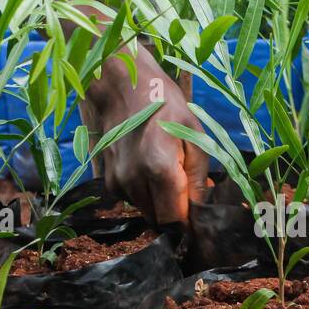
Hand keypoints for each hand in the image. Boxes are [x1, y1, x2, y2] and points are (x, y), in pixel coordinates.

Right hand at [85, 51, 207, 225]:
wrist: (120, 85)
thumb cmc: (163, 104)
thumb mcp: (193, 135)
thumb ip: (198, 178)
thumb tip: (200, 209)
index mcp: (159, 168)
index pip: (175, 220)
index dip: (189, 224)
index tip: (199, 219)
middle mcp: (133, 180)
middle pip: (159, 220)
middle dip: (176, 213)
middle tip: (187, 191)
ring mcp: (117, 182)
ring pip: (146, 211)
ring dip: (160, 202)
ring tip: (168, 174)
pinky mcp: (107, 181)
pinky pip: (133, 200)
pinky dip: (144, 193)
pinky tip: (148, 168)